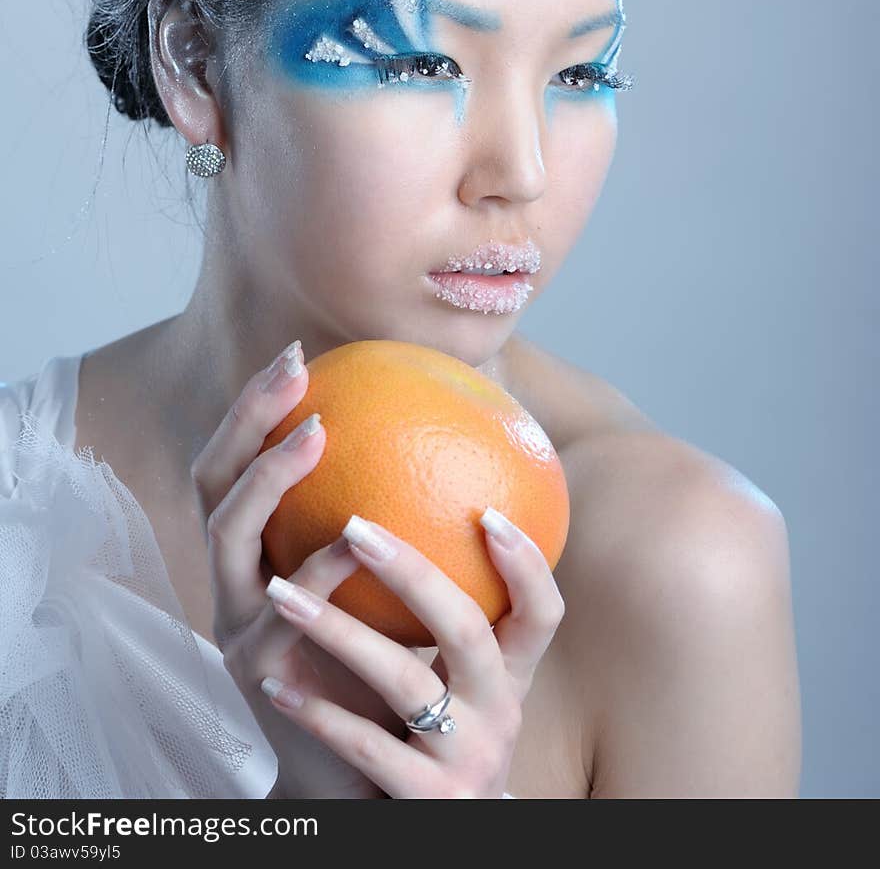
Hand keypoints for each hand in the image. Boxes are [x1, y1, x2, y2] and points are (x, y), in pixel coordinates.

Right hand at [190, 341, 406, 798]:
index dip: (258, 406)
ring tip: (316, 438)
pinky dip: (317, 572)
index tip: (302, 353)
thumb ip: (413, 518)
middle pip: (212, 483)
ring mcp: (236, 625)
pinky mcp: (261, 674)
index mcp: (260, 553)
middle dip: (246, 418)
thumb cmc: (388, 663)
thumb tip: (480, 429)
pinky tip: (356, 539)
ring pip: (226, 539)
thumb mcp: (397, 584)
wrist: (367, 771)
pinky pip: (280, 616)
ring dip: (266, 480)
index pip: (240, 463)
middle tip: (295, 369)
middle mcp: (233, 580)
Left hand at [261, 509, 566, 798]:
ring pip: (405, 682)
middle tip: (354, 526)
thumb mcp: (462, 690)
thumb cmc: (436, 743)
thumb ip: (448, 621)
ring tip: (279, 594)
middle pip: (467, 631)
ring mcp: (465, 760)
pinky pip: (366, 747)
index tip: (488, 512)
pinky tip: (277, 686)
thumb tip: (412, 515)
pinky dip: (320, 714)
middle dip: (412, 574)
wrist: (426, 838)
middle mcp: (500, 715)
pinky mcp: (426, 801)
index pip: (542, 615)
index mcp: (509, 679)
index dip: (526, 566)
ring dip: (338, 631)